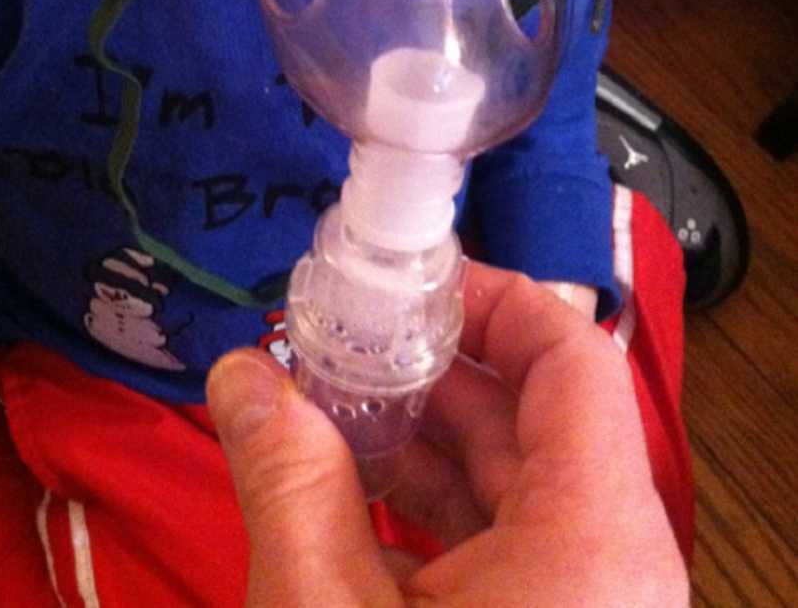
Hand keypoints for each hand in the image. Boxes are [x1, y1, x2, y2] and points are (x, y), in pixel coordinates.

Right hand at [206, 264, 687, 606]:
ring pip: (512, 485)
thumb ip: (285, 476)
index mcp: (595, 536)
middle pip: (532, 415)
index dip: (493, 295)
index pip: (570, 355)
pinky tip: (348, 491)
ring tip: (327, 404)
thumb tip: (233, 374)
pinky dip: (428, 512)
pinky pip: (501, 550)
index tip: (407, 279)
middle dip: (429, 370)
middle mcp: (610, 564)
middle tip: (336, 340)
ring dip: (419, 440)